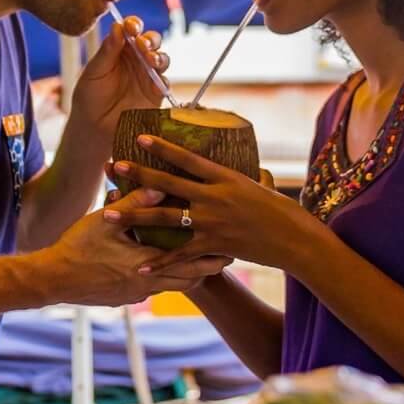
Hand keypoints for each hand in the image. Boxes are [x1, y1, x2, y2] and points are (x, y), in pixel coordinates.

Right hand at [36, 189, 229, 305]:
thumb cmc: (77, 248)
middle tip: (225, 258)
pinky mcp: (124, 298)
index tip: (231, 249)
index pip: (191, 265)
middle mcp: (146, 284)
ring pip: (172, 287)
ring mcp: (135, 294)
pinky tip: (161, 268)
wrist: (53, 279)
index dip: (213, 258)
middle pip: (189, 282)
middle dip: (208, 269)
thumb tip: (161, 185)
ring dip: (187, 276)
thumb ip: (136, 202)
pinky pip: (153, 289)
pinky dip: (165, 279)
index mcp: (146, 265)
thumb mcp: (106, 221)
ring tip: (201, 264)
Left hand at [68, 16, 169, 133]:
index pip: (130, 30)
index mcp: (119, 49)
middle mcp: (136, 59)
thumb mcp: (94, 72)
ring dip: (158, 56)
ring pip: (161, 59)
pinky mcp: (156, 94)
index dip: (133, 25)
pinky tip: (155, 81)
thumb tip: (118, 26)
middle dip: (150, 39)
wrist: (93, 128)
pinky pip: (165, 83)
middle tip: (142, 43)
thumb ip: (107, 51)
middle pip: (151, 41)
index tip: (130, 26)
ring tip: (150, 59)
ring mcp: (147, 76)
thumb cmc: (89, 97)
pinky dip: (162, 79)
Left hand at [109, 136, 311, 269]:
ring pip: (165, 217)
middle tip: (112, 167)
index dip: (162, 147)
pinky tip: (139, 265)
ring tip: (107, 214)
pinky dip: (160, 262)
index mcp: (225, 177)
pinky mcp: (214, 246)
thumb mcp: (256, 185)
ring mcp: (212, 222)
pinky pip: (181, 256)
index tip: (138, 137)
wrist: (295, 240)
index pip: (187, 158)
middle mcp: (215, 197)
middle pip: (168, 183)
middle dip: (137, 175)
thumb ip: (231, 178)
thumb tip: (218, 167)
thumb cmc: (280, 210)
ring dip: (133, 216)